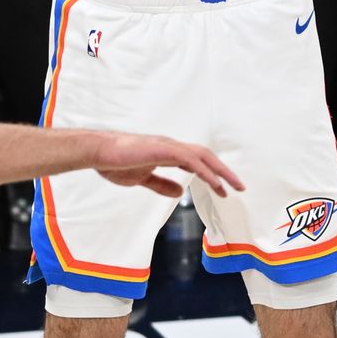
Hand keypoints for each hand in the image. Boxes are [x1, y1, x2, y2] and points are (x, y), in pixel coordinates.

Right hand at [95, 133, 243, 200]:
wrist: (98, 153)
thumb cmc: (115, 163)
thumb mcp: (142, 178)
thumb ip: (161, 184)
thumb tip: (180, 191)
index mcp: (166, 152)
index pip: (196, 161)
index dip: (211, 174)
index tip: (223, 189)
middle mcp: (171, 146)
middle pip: (205, 156)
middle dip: (224, 172)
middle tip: (239, 187)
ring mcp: (168, 146)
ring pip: (202, 156)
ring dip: (220, 171)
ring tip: (233, 186)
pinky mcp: (163, 149)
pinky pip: (190, 160)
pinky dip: (204, 171)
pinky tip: (214, 183)